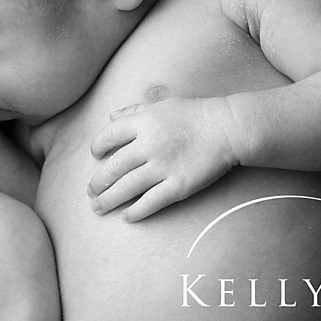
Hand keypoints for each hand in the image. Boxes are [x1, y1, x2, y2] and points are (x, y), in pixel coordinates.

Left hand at [89, 96, 239, 219]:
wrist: (229, 128)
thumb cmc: (196, 114)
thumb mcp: (163, 104)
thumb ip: (135, 111)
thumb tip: (111, 117)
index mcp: (144, 122)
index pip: (109, 135)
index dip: (98, 146)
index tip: (95, 155)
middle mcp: (149, 145)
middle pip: (113, 167)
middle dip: (97, 183)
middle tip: (91, 193)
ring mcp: (163, 167)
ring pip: (127, 188)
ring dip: (109, 200)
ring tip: (99, 208)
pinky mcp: (178, 186)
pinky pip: (151, 202)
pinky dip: (136, 211)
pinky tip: (127, 216)